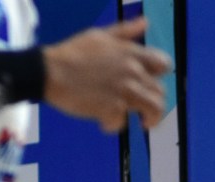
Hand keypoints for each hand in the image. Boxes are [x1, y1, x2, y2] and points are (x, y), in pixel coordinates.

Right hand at [43, 18, 171, 132]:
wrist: (51, 72)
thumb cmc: (73, 53)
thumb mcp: (101, 35)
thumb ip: (125, 32)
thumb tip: (145, 22)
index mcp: (130, 53)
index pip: (163, 63)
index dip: (160, 75)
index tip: (152, 83)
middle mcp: (132, 71)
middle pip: (160, 92)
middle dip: (154, 103)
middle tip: (145, 110)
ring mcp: (124, 91)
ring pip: (153, 110)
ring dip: (149, 119)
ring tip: (141, 124)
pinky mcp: (112, 109)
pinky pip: (122, 124)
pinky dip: (112, 125)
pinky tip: (103, 121)